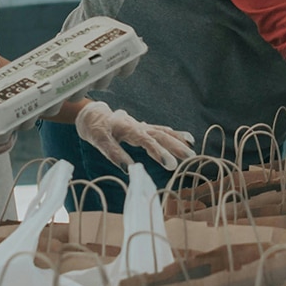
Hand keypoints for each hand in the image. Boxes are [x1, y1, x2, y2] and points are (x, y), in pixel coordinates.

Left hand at [75, 101, 196, 171]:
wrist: (93, 115)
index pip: (147, 141)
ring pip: (163, 132)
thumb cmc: (96, 129)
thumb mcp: (99, 141)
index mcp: (128, 128)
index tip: (171, 165)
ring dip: (178, 140)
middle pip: (160, 135)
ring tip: (192, 148)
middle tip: (190, 158)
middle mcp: (138, 125)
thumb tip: (129, 170)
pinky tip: (185, 139)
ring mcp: (142, 126)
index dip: (159, 152)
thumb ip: (114, 154)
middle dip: (176, 146)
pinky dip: (174, 134)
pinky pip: (161, 130)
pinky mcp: (143, 127)